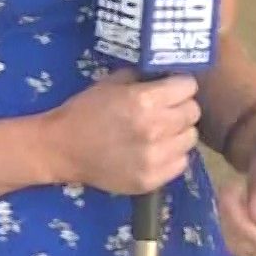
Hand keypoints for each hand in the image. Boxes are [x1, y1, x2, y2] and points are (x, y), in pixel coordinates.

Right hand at [37, 69, 200, 194]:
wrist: (63, 148)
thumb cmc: (86, 110)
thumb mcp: (112, 83)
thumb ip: (143, 78)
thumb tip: (166, 75)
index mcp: (144, 100)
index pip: (188, 87)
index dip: (180, 85)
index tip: (172, 88)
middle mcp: (155, 128)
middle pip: (193, 112)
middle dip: (182, 107)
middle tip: (167, 110)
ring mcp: (155, 157)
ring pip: (190, 139)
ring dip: (179, 132)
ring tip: (162, 132)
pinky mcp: (152, 179)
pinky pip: (181, 163)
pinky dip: (172, 155)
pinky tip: (155, 150)